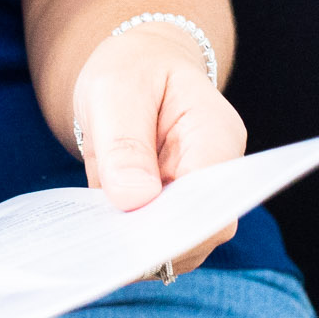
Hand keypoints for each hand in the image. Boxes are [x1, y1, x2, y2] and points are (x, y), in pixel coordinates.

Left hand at [70, 22, 246, 274]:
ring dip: (141, 250)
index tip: (137, 238)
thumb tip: (136, 201)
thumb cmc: (131, 70)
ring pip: (181, 248)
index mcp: (216, 134)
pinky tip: (103, 238)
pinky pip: (157, 242)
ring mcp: (197, 196)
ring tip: (102, 243)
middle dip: (157, 244)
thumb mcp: (115, 90)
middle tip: (110, 248)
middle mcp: (217, 172)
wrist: (134, 67)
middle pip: (203, 231)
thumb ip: (124, 142)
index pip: (214, 197)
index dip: (179, 224)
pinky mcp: (172, 212)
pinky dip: (130, 245)